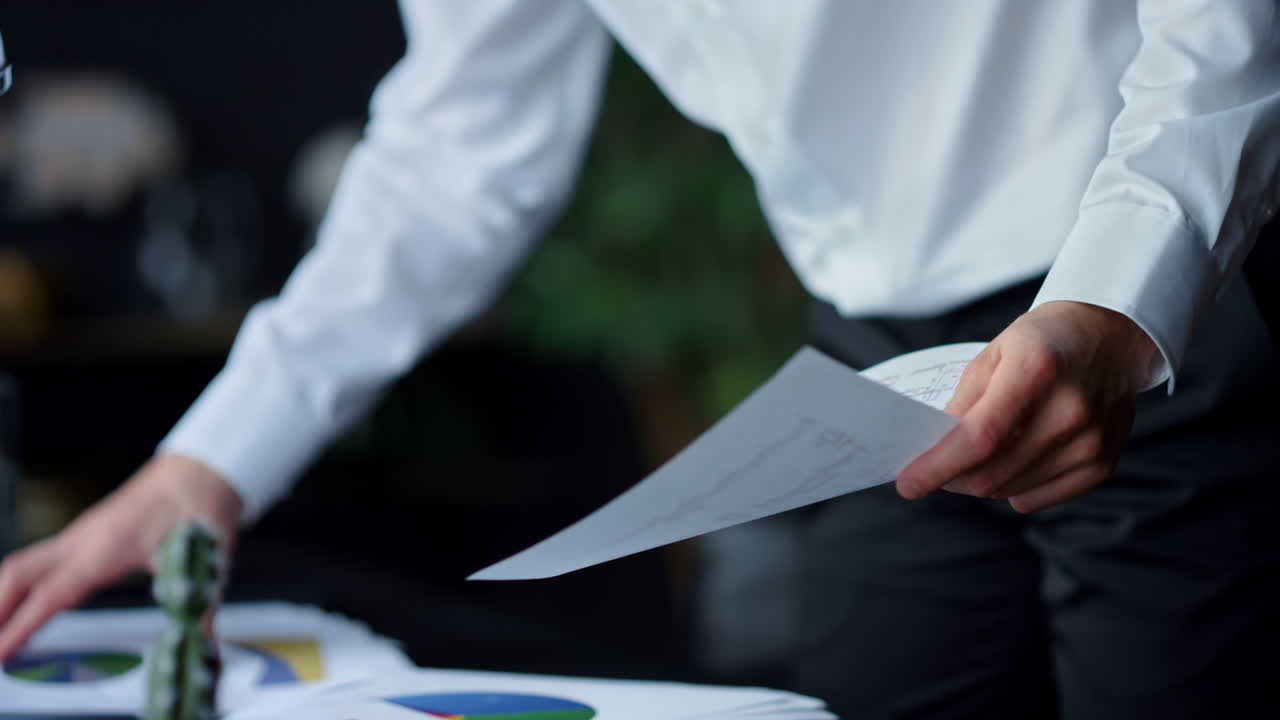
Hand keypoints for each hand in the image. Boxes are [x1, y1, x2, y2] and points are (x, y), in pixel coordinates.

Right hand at [0, 453, 241, 659]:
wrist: (201, 469)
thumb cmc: (197, 503)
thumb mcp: (205, 559)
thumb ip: (200, 605)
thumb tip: (202, 640)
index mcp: (105, 548)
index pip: (50, 594)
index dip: (21, 628)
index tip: (0, 654)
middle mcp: (83, 539)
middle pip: (17, 576)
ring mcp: (82, 535)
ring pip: (24, 567)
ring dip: (4, 599)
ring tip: (1, 634)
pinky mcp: (88, 535)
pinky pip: (42, 563)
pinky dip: (25, 587)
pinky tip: (29, 605)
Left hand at [897, 301, 1155, 512]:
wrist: (1110, 338)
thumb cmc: (1043, 342)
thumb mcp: (993, 353)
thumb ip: (964, 401)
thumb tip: (935, 450)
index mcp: (1036, 371)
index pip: (980, 436)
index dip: (939, 465)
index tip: (908, 483)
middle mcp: (1070, 410)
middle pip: (991, 471)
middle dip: (953, 475)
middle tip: (939, 462)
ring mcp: (1091, 441)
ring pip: (1009, 490)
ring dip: (981, 481)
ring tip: (979, 455)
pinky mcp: (1102, 464)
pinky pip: (1037, 499)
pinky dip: (1013, 489)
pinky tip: (1014, 460)